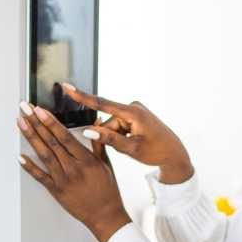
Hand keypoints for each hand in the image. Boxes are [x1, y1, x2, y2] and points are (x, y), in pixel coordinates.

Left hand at [17, 102, 132, 241]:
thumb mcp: (105, 164)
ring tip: (20, 124)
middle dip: (36, 123)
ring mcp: (63, 180)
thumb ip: (98, 143)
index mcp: (86, 159)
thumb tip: (96, 123)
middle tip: (24, 109)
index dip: (50, 122)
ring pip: (44, 155)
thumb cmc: (107, 190)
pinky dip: (29, 166)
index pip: (64, 136)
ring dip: (31, 138)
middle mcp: (73, 168)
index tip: (40, 110)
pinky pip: (40, 177)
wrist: (104, 215)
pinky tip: (20, 156)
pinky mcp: (56, 191)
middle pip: (51, 142)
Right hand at [61, 83, 194, 183]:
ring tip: (134, 145)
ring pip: (112, 126)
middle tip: (128, 147)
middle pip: (107, 122)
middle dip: (111, 136)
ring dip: (117, 138)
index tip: (68, 87)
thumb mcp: (132, 148)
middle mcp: (133, 107)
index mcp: (133, 112)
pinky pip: (119, 126)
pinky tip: (135, 141)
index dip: (82, 97)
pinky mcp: (134, 115)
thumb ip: (109, 139)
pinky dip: (121, 136)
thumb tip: (89, 131)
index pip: (102, 104)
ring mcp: (134, 110)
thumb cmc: (157, 152)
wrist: (174, 154)